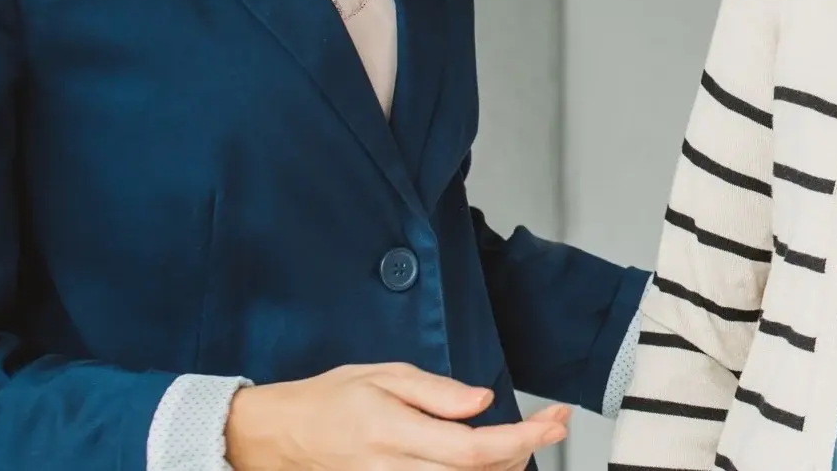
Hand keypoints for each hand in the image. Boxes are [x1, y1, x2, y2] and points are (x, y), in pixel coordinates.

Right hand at [225, 362, 568, 470]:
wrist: (281, 437)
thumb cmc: (331, 399)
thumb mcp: (384, 376)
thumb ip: (437, 392)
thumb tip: (482, 400)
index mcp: (394, 432)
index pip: (473, 448)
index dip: (522, 438)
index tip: (554, 420)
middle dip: (524, 451)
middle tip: (551, 423)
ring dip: (503, 468)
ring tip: (526, 438)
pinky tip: (490, 460)